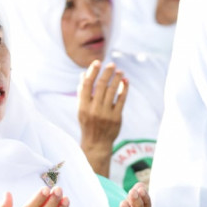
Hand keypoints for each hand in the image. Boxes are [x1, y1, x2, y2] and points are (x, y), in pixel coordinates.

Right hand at [78, 61, 127, 176]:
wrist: (97, 143)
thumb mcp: (81, 109)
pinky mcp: (116, 118)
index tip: (97, 62)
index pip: (86, 85)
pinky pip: (121, 99)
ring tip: (120, 71)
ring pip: (112, 91)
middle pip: (100, 86)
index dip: (92, 72)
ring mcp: (105, 114)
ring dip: (116, 79)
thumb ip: (82, 93)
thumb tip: (84, 74)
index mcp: (83, 106)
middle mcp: (94, 109)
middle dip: (107, 73)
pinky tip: (125, 81)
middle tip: (112, 64)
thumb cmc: (88, 124)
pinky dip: (124, 89)